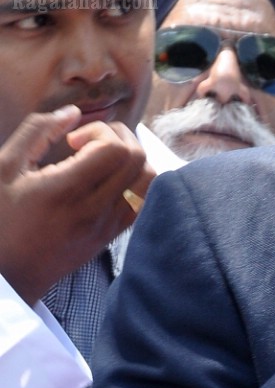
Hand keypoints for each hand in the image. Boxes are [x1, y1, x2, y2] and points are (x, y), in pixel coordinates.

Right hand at [0, 107, 153, 304]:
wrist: (5, 274)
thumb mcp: (3, 168)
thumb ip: (37, 132)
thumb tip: (72, 113)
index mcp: (67, 191)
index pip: (116, 150)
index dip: (100, 132)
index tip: (73, 142)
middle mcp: (94, 211)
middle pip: (138, 160)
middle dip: (118, 138)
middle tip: (89, 145)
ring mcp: (106, 227)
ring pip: (148, 183)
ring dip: (131, 161)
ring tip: (101, 161)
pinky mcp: (110, 238)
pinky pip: (141, 204)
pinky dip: (133, 184)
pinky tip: (106, 182)